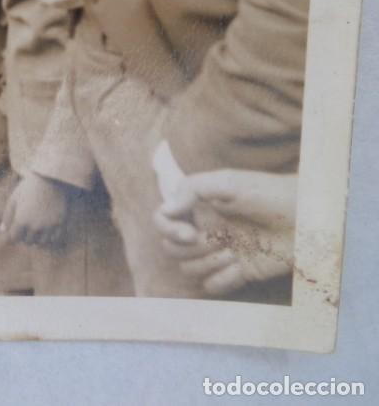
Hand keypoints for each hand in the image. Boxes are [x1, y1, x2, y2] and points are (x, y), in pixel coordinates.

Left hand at [0, 172, 70, 247]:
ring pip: (41, 243)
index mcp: (21, 220)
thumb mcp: (14, 198)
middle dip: (25, 236)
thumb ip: (7, 215)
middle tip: (26, 229)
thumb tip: (2, 230)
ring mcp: (48, 226)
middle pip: (27, 241)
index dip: (13, 234)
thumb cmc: (29, 187)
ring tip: (36, 230)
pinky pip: (53, 239)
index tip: (15, 229)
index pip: (14, 238)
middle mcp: (35, 226)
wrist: (51, 178)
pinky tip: (46, 229)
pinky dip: (49, 237)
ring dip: (37, 239)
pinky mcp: (60, 224)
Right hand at [153, 170, 296, 295]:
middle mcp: (204, 230)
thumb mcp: (228, 182)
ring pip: (188, 269)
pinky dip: (222, 280)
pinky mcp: (237, 272)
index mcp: (197, 208)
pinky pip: (212, 286)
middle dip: (191, 249)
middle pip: (171, 249)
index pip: (162, 220)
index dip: (167, 230)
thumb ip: (192, 190)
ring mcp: (219, 252)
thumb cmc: (269, 193)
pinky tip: (240, 268)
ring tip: (233, 252)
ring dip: (207, 264)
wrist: (306, 217)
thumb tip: (166, 209)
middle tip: (218, 240)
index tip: (190, 233)